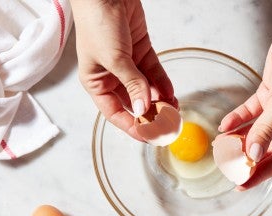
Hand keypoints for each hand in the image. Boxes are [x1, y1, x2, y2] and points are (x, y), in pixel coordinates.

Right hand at [71, 0, 176, 139]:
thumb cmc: (97, 23)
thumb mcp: (114, 58)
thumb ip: (132, 84)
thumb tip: (144, 109)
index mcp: (97, 83)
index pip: (116, 113)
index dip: (133, 127)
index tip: (150, 137)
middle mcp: (112, 77)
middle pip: (135, 103)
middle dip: (151, 114)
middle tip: (168, 123)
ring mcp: (128, 65)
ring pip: (147, 89)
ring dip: (161, 99)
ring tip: (175, 109)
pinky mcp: (141, 52)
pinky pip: (154, 72)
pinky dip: (163, 83)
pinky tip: (171, 93)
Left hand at [219, 26, 271, 189]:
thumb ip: (265, 130)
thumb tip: (253, 155)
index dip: (260, 174)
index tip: (242, 184)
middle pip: (268, 148)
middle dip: (247, 158)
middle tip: (228, 167)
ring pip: (257, 131)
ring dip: (239, 138)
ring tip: (221, 147)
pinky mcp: (270, 96)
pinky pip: (251, 112)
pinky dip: (238, 118)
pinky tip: (225, 125)